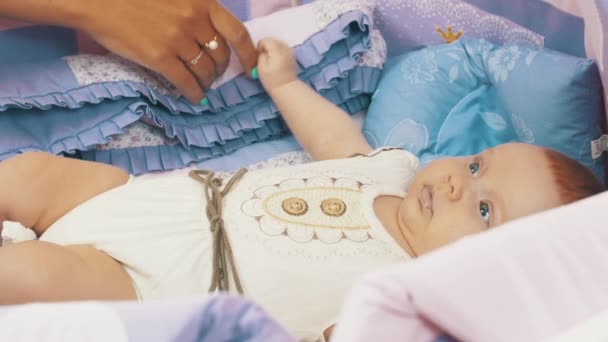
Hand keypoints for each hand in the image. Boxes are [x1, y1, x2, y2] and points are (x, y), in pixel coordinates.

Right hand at [81, 0, 257, 104]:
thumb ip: (195, 6)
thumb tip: (211, 29)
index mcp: (202, 2)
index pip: (238, 33)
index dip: (249, 54)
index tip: (252, 67)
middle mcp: (194, 21)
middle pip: (221, 56)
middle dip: (221, 70)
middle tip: (214, 75)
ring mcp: (178, 40)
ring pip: (205, 71)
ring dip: (207, 82)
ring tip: (202, 86)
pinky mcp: (160, 58)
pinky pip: (186, 82)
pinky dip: (193, 93)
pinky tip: (193, 97)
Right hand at [257, 38, 298, 91]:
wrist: (287, 88)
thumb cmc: (272, 79)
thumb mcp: (261, 68)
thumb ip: (260, 55)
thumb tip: (262, 50)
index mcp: (277, 50)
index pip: (267, 40)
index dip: (261, 45)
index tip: (259, 54)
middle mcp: (285, 48)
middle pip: (274, 40)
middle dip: (267, 45)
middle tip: (264, 56)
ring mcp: (290, 52)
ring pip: (279, 43)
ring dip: (274, 48)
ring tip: (271, 58)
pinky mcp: (293, 56)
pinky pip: (284, 48)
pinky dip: (279, 51)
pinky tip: (277, 60)